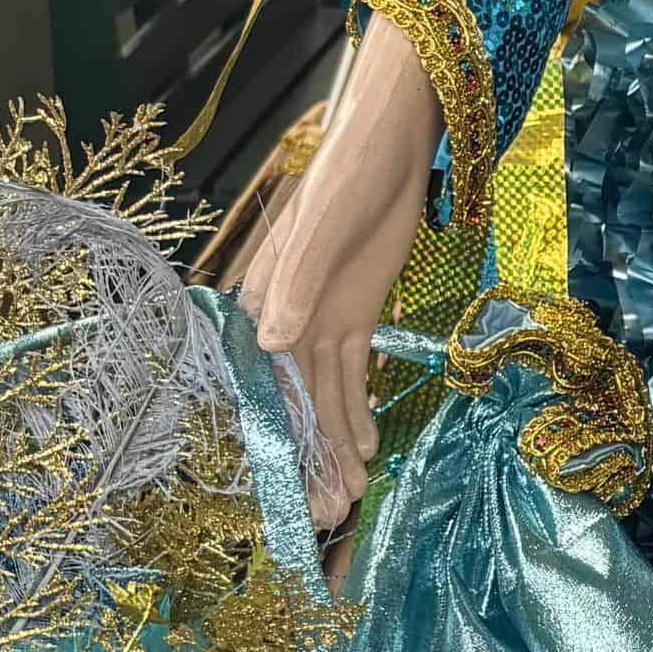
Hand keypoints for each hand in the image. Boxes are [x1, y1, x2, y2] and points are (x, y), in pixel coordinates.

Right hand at [234, 26, 441, 530]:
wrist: (392, 139)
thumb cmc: (350, 169)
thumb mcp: (326, 220)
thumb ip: (297, 279)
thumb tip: (269, 341)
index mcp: (260, 298)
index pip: (262, 380)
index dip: (274, 432)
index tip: (283, 483)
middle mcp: (281, 317)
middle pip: (293, 399)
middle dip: (308, 456)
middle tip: (326, 512)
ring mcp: (318, 318)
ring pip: (324, 397)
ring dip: (334, 447)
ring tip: (346, 500)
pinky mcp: (354, 314)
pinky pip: (351, 376)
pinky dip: (355, 414)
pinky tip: (365, 454)